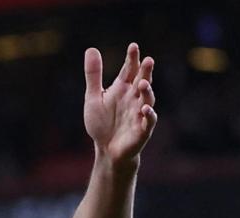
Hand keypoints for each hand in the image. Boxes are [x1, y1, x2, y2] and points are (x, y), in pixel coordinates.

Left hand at [84, 43, 157, 166]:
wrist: (106, 149)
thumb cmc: (102, 122)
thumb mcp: (94, 97)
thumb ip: (94, 75)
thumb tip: (91, 49)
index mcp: (123, 89)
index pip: (129, 71)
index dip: (132, 59)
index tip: (133, 46)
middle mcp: (134, 98)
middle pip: (142, 81)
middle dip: (146, 72)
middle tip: (148, 60)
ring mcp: (139, 113)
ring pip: (147, 100)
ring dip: (147, 92)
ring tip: (144, 83)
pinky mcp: (142, 130)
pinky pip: (148, 121)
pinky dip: (148, 115)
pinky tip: (144, 109)